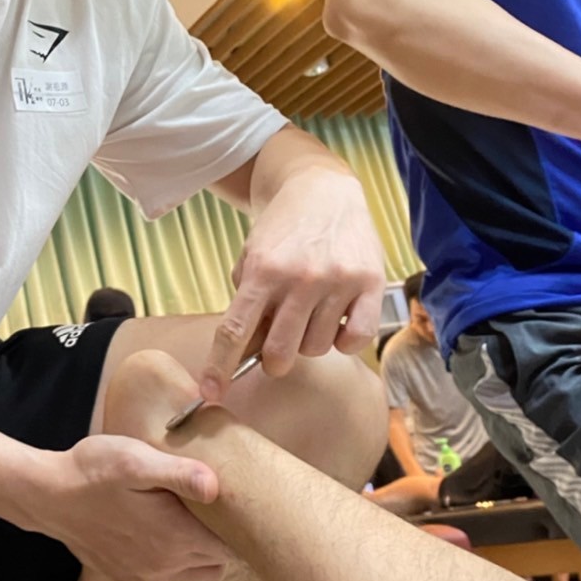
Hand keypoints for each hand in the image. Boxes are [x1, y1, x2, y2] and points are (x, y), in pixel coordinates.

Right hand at [32, 435, 231, 580]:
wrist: (50, 496)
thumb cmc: (94, 471)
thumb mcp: (136, 460)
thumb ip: (179, 473)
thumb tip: (216, 486)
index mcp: (177, 532)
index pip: (231, 544)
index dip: (244, 530)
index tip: (249, 512)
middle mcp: (168, 562)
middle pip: (221, 563)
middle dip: (233, 546)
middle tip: (237, 522)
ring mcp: (149, 578)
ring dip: (215, 567)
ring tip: (220, 541)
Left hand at [202, 167, 384, 395]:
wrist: (323, 189)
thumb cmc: (283, 230)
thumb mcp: (252, 255)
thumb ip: (247, 300)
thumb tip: (245, 350)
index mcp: (263, 270)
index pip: (235, 330)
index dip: (219, 367)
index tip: (209, 392)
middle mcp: (300, 278)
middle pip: (280, 352)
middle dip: (273, 359)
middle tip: (277, 346)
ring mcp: (337, 281)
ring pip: (317, 348)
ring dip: (308, 343)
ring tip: (309, 315)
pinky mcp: (370, 284)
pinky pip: (355, 340)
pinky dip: (344, 341)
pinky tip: (336, 321)